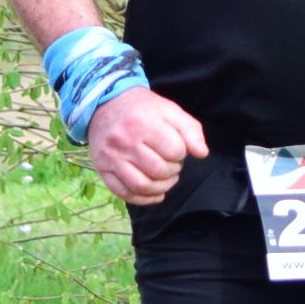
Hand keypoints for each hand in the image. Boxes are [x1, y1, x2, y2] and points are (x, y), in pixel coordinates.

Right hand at [86, 85, 208, 204]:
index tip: (176, 147)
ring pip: (141, 185)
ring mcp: (111, 157)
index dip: (181, 152)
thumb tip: (202, 154)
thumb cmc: (142, 108)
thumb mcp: (169, 110)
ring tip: (166, 178)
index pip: (174, 150)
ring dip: (161, 187)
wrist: (105, 104)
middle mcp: (124, 141)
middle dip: (173, 171)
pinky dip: (143, 199)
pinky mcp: (102, 169)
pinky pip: (124, 193)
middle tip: (172, 164)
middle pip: (159, 170)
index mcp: (143, 123)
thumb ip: (190, 129)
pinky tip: (155, 193)